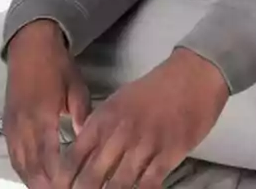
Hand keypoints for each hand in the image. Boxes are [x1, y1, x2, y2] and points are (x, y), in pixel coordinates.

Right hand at [2, 20, 90, 188]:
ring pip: (19, 163)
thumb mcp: (77, 89)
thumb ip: (83, 117)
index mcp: (41, 114)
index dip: (58, 177)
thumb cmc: (57, 65)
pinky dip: (23, 170)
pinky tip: (34, 179)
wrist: (30, 45)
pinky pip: (13, 154)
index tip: (72, 187)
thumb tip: (90, 142)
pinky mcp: (8, 123)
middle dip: (46, 185)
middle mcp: (23, 123)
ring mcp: (12, 124)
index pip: (48, 157)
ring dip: (33, 181)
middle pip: (31, 166)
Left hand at [66, 47, 228, 188]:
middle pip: (92, 175)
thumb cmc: (153, 90)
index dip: (64, 177)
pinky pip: (148, 184)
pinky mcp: (168, 155)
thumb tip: (83, 146)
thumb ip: (99, 125)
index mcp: (103, 119)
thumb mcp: (117, 102)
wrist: (191, 78)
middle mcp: (119, 134)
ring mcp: (143, 146)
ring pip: (118, 184)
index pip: (75, 155)